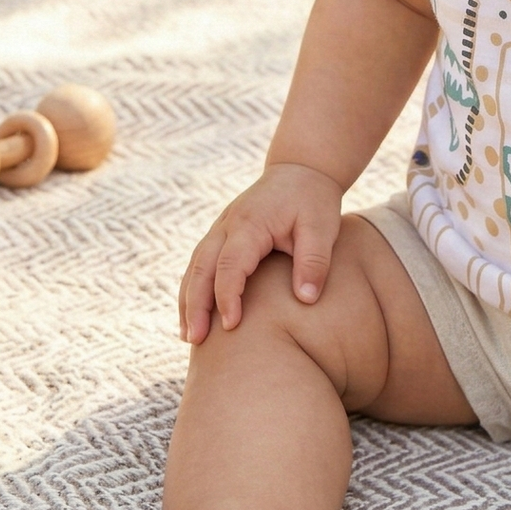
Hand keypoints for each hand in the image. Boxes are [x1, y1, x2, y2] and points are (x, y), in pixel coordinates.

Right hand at [179, 163, 343, 343]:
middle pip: (201, 268)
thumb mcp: (322, 227)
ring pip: (194, 267)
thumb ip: (314, 261)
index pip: (230, 265)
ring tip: (190, 337)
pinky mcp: (221, 235)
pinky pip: (199, 263)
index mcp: (249, 224)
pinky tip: (195, 315)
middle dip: (195, 306)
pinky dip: (193, 289)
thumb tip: (306, 299)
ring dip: (188, 301)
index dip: (228, 296)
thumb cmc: (313, 200)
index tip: (231, 326)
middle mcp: (227, 225)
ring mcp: (220, 228)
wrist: (301, 169)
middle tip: (196, 340)